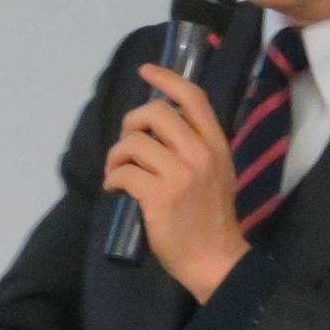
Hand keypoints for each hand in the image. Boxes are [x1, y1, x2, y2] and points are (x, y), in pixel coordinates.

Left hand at [103, 65, 250, 302]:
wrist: (214, 259)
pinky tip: (115, 188)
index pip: (193, 98)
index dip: (167, 78)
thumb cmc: (211, 217)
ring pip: (133, 142)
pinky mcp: (158, 196)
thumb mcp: (217, 172)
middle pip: (155, 113)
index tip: (146, 70)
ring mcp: (179, 175)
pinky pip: (122, 172)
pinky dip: (112, 178)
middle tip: (126, 143)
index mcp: (216, 145)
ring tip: (118, 171)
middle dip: (131, 122)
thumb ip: (197, 146)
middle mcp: (200, 154)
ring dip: (116, 155)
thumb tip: (162, 122)